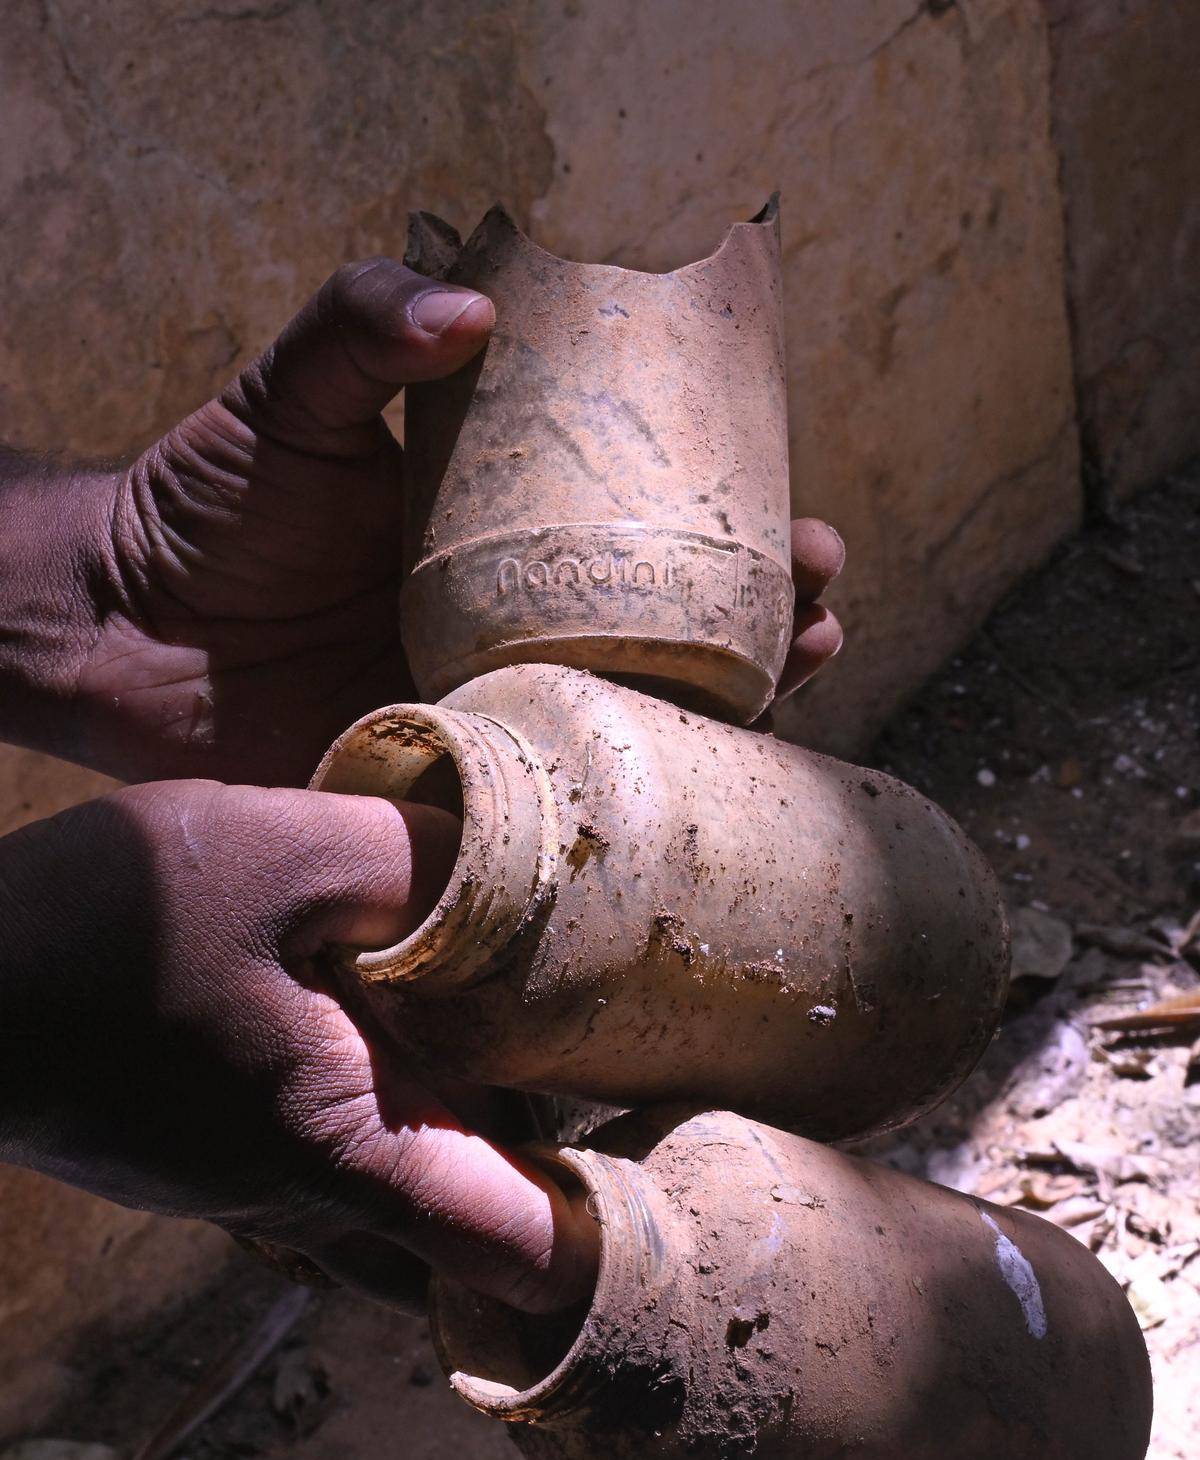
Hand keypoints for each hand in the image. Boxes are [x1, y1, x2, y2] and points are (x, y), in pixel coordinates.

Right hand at [0, 781, 597, 1313]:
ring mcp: (264, 1185)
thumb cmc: (98, 934)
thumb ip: (410, 859)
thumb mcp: (276, 854)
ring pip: (414, 1199)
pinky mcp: (226, 1149)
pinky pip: (349, 1160)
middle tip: (637, 1085)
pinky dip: (405, 1117)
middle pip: (479, 1228)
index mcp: (354, 1150)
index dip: (606, 1240)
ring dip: (480, 1147)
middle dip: (559, 1178)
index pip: (522, 1254)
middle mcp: (316, 1197)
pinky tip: (411, 1027)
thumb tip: (509, 858)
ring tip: (541, 1054)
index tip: (670, 1176)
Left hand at [69, 260, 841, 783]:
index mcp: (510, 538)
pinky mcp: (447, 789)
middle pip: (676, 637)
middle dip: (769, 632)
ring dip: (728, 720)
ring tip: (796, 692)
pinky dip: (617, 809)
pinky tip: (680, 805)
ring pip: (636, 727)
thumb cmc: (209, 501)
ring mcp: (493, 711)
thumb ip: (361, 330)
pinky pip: (548, 807)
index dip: (740, 534)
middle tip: (821, 615)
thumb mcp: (290, 394)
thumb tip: (469, 305)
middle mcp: (522, 627)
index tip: (803, 531)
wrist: (121, 626)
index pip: (655, 533)